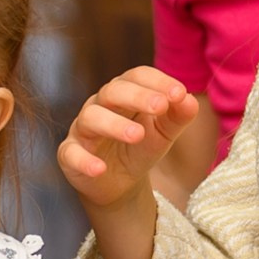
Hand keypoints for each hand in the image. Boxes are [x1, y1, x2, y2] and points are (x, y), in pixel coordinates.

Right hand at [59, 67, 197, 210]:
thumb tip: (189, 100)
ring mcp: (83, 128)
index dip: (158, 81)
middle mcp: (101, 104)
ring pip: (91, 117)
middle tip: (160, 107)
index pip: (138, 76)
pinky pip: (71, 152)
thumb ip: (178, 116)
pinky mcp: (70, 153)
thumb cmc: (140, 147)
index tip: (179, 94)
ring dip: (114, 125)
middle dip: (137, 96)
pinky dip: (84, 160)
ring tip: (137, 135)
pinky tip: (100, 168)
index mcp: (125, 93)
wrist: (119, 182)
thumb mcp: (164, 132)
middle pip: (113, 91)